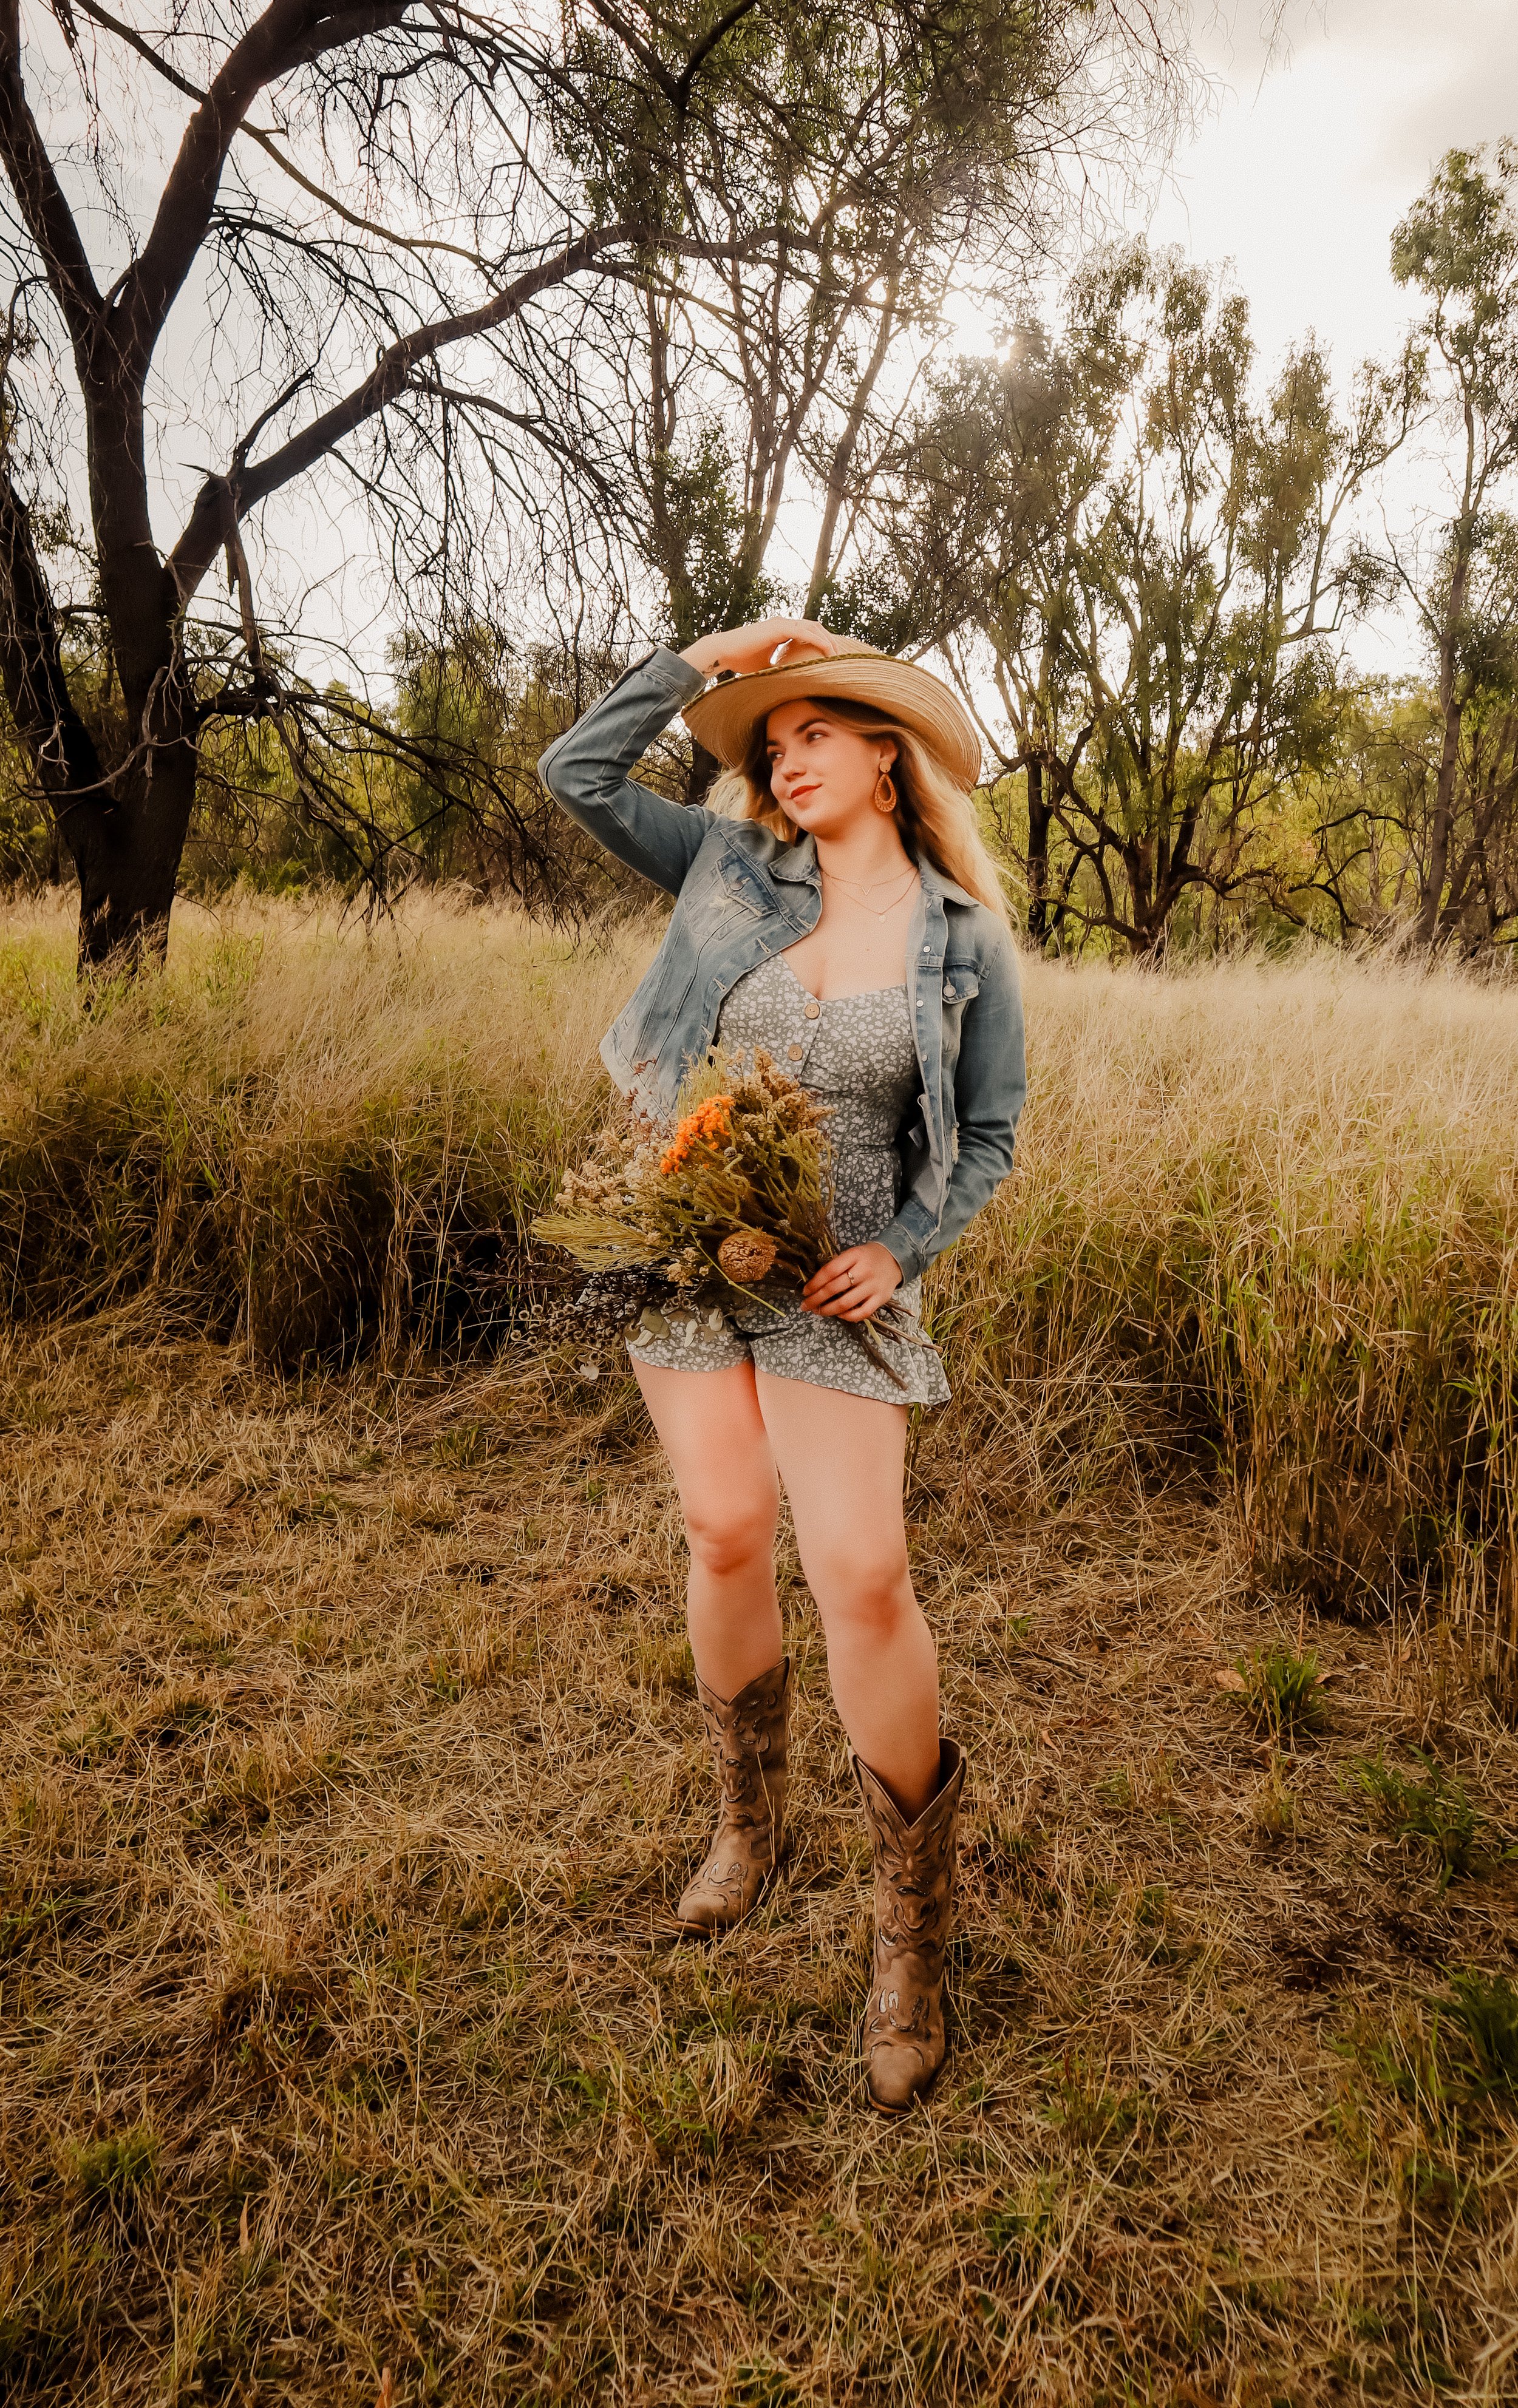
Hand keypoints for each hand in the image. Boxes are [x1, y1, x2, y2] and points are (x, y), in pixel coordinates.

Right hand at [679, 617, 840, 679]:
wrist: (723, 652)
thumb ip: (780, 670)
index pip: (808, 632)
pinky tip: (827, 651)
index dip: (822, 642)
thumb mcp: (768, 668)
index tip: (833, 657)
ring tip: (838, 654)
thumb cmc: (742, 661)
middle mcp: (783, 624)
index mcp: (781, 630)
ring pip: (812, 627)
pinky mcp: (777, 628)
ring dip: (827, 640)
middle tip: (841, 656)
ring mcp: (780, 624)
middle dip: (829, 640)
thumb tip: (792, 685)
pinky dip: (817, 641)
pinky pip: (803, 632)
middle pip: (814, 627)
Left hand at [801, 1242, 902, 1321]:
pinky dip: (847, 1317)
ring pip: (846, 1303)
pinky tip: (839, 1315)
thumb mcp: (853, 1254)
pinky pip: (862, 1313)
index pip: (829, 1271)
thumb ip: (837, 1265)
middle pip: (834, 1288)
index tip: (805, 1291)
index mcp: (855, 1256)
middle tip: (805, 1305)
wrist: (895, 1259)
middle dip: (816, 1299)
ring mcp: (873, 1286)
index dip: (814, 1283)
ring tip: (818, 1312)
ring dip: (828, 1310)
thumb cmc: (868, 1257)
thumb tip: (815, 1284)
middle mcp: (864, 1271)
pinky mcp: (881, 1299)